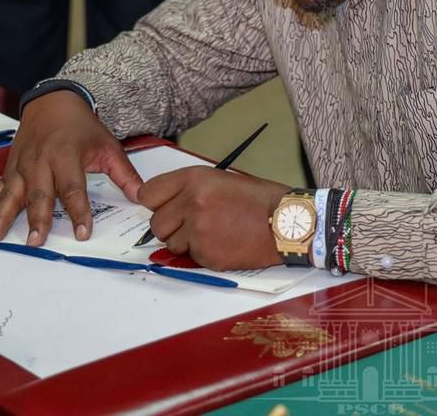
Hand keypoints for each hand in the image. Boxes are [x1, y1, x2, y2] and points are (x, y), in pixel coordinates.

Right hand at [0, 91, 143, 245]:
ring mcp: (22, 164)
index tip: (83, 233)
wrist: (54, 102)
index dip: (79, 212)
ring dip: (1, 216)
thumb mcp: (108, 146)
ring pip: (11, 194)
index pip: (73, 188)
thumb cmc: (83, 127)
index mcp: (66, 154)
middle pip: (39, 193)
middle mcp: (41, 160)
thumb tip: (141, 197)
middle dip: (37, 219)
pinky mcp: (10, 168)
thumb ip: (124, 173)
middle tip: (35, 242)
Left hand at [138, 167, 289, 270]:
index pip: (149, 193)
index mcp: (194, 180)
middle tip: (194, 223)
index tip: (163, 206)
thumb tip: (167, 203)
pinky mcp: (207, 255)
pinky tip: (225, 243)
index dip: (156, 202)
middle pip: (156, 223)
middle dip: (171, 226)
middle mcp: (191, 204)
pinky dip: (204, 253)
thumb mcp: (222, 179)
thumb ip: (191, 189)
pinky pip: (191, 257)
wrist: (287, 222)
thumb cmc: (261, 200)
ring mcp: (198, 231)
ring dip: (186, 242)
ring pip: (171, 244)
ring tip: (215, 233)